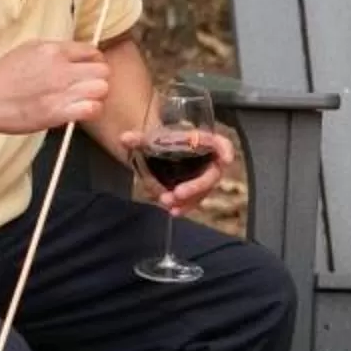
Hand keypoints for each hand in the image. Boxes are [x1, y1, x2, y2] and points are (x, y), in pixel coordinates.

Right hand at [0, 40, 111, 133]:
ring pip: (102, 89)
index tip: (87, 72)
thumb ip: (54, 53)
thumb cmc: (0, 76)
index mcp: (52, 50)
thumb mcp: (27, 51)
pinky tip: (78, 112)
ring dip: (96, 96)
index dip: (94, 62)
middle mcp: (60, 67)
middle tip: (87, 88)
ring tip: (83, 101)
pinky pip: (92, 109)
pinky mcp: (56, 112)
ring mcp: (59, 90)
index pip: (92, 51)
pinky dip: (90, 111)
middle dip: (98, 80)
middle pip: (103, 71)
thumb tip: (75, 56)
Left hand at [119, 125, 234, 212]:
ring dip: (188, 200)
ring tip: (168, 203)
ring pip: (203, 192)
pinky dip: (185, 207)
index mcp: (203, 143)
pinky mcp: (196, 193)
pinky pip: (194, 201)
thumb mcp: (151, 139)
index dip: (226, 150)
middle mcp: (209, 162)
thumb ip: (139, 139)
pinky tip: (172, 211)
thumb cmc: (163, 143)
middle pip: (211, 175)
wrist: (162, 155)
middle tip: (177, 193)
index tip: (225, 159)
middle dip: (196, 186)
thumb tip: (124, 138)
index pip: (221, 144)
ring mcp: (203, 179)